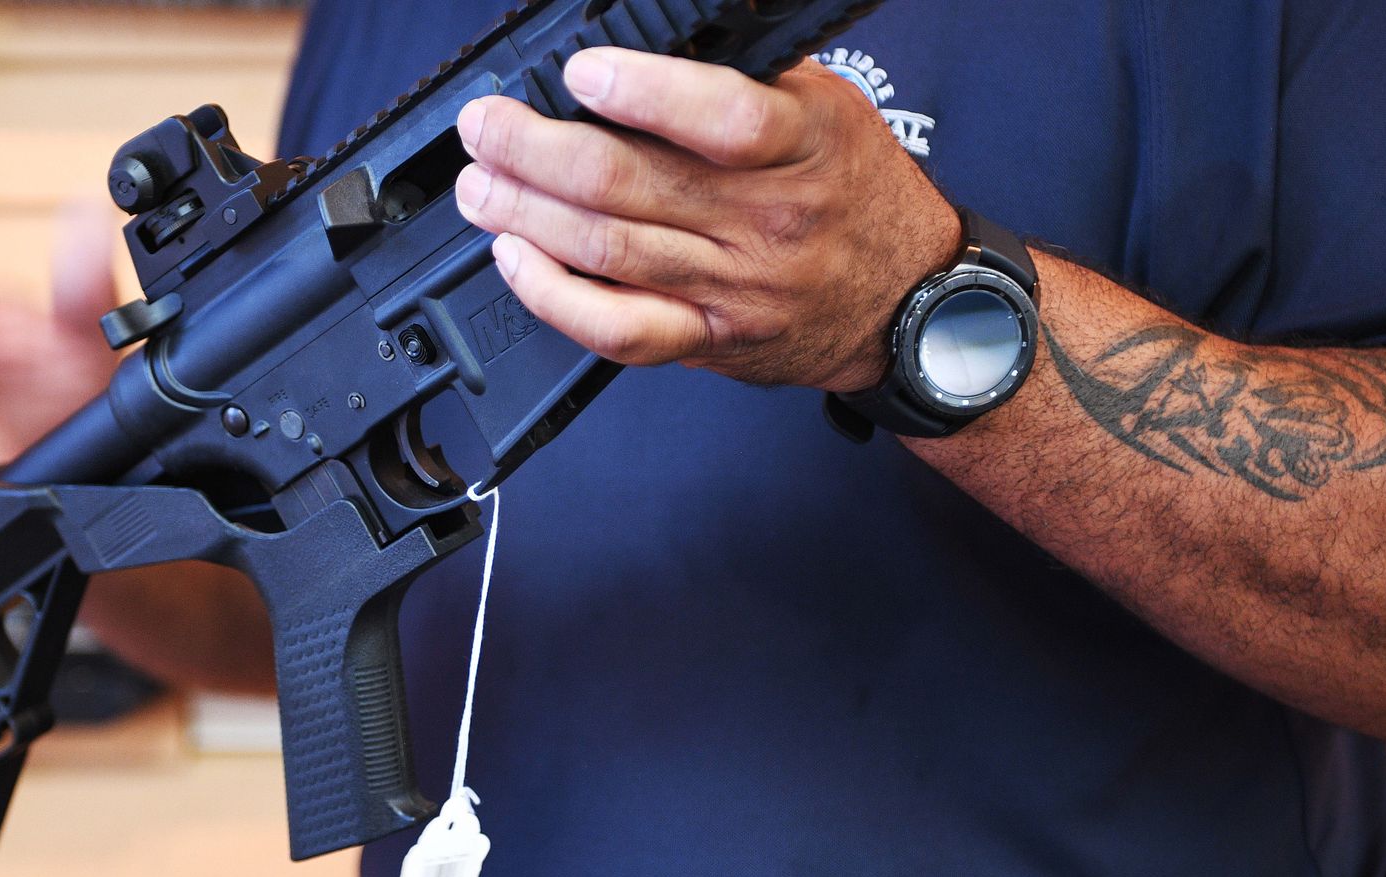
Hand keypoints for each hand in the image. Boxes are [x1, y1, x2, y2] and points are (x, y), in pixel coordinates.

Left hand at [453, 47, 961, 394]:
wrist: (906, 300)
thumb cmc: (855, 192)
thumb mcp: (826, 106)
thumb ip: (745, 73)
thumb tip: (651, 27)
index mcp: (805, 145)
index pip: (725, 120)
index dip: (644, 93)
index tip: (582, 72)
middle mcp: (768, 219)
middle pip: (631, 185)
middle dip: (535, 151)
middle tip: (487, 127)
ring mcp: (734, 286)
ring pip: (608, 251)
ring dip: (525, 213)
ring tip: (479, 183)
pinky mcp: (708, 338)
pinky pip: (617, 330)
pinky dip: (553, 296)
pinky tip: (515, 258)